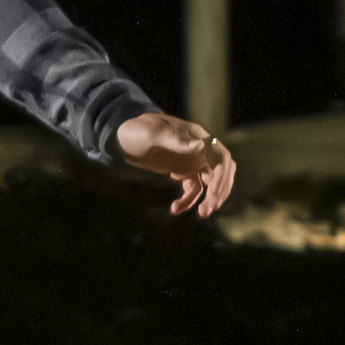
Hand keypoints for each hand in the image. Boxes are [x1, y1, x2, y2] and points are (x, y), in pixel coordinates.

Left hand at [114, 109, 236, 217]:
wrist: (123, 135)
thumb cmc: (137, 130)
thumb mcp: (152, 134)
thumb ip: (175, 140)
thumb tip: (200, 146)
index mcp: (197, 137)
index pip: (221, 157)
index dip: (222, 176)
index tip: (212, 193)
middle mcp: (199, 149)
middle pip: (220, 172)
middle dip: (219, 191)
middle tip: (208, 209)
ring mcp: (192, 160)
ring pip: (209, 183)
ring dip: (207, 199)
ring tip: (201, 214)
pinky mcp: (183, 171)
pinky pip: (193, 188)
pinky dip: (188, 200)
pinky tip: (175, 209)